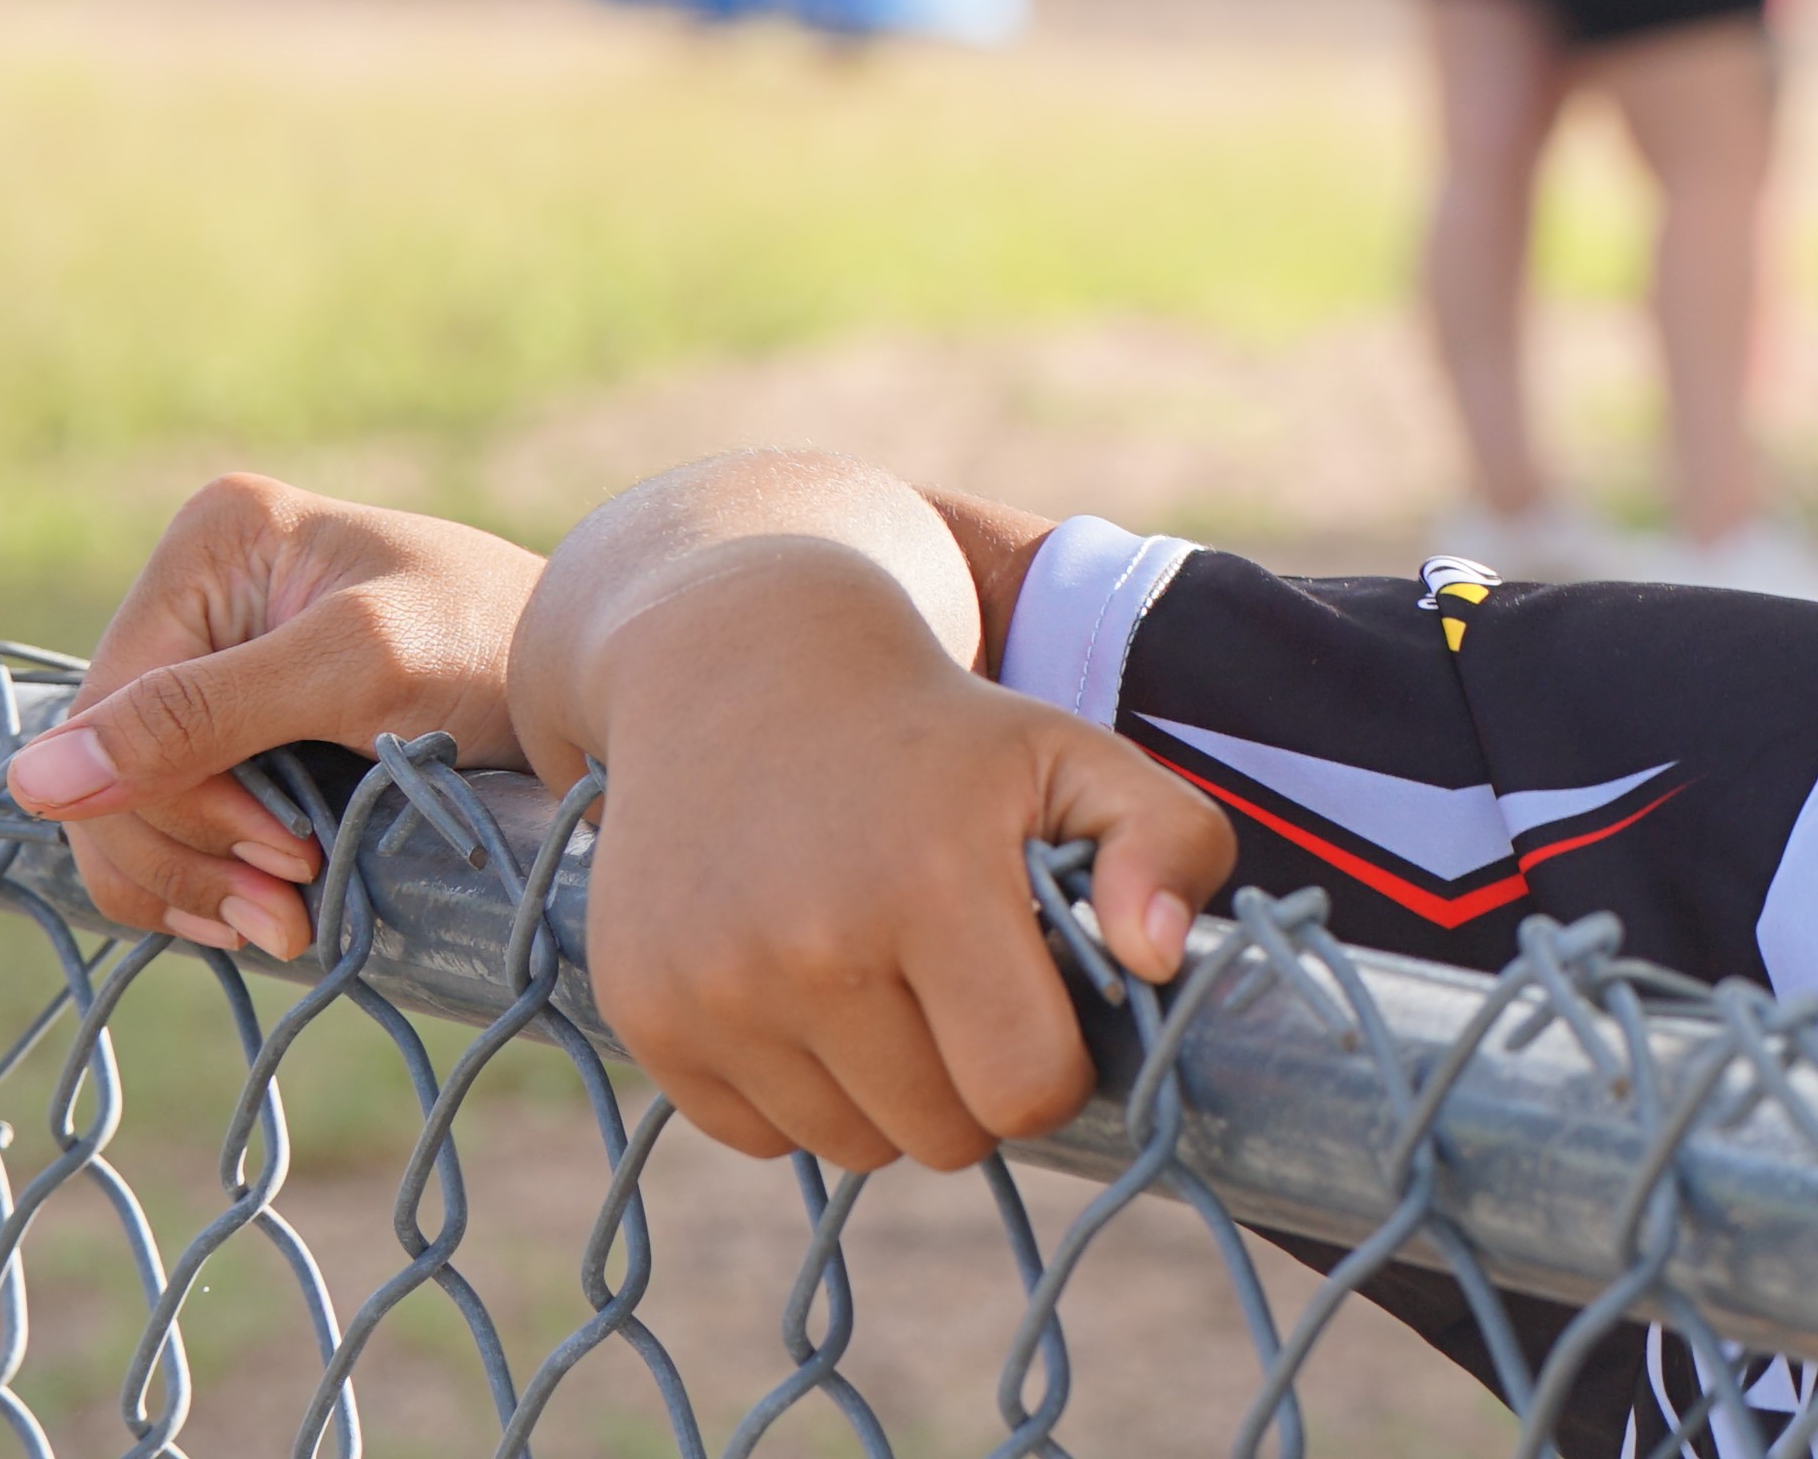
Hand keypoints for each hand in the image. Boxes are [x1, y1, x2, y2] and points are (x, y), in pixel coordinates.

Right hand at [18, 476, 541, 961]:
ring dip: (200, 884)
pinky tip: (275, 906)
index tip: (287, 859)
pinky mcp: (241, 729)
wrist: (595, 676)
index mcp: (211, 544)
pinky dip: (212, 880)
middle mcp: (198, 595)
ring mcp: (214, 665)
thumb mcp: (360, 671)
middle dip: (191, 856)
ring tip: (289, 921)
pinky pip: (175, 827)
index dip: (176, 806)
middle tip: (287, 914)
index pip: (114, 715)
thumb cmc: (505, 646)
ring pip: (132, 813)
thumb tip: (37, 780)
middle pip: (112, 771)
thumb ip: (207, 715)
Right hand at [575, 541, 1229, 1172]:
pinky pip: (757, 1134)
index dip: (1055, 1066)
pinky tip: (806, 989)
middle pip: (940, 1138)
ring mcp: (714, 988)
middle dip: (974, 1085)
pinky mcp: (644, 1012)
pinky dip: (797, 1092)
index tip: (1041, 1000)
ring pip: (849, 1147)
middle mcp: (810, 947)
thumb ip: (1172, 842)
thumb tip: (1159, 958)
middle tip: (962, 988)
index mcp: (934, 883)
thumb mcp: (1076, 755)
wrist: (740, 671)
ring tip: (884, 979)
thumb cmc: (940, 736)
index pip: (1026, 1089)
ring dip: (885, 1094)